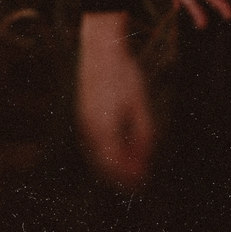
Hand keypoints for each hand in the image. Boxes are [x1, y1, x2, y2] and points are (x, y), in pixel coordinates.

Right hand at [76, 12, 155, 189]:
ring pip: (97, 154)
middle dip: (121, 175)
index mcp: (103, 130)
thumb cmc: (124, 74)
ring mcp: (84, 122)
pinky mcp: (84, 114)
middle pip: (103, 164)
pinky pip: (94, 142)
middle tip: (139, 180)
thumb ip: (143, 133)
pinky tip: (121, 147)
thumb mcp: (140, 104)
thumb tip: (146, 158)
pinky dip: (107, 151)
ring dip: (114, 164)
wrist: (101, 48)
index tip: (143, 182)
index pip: (115, 166)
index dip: (129, 177)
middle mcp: (89, 130)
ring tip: (132, 165)